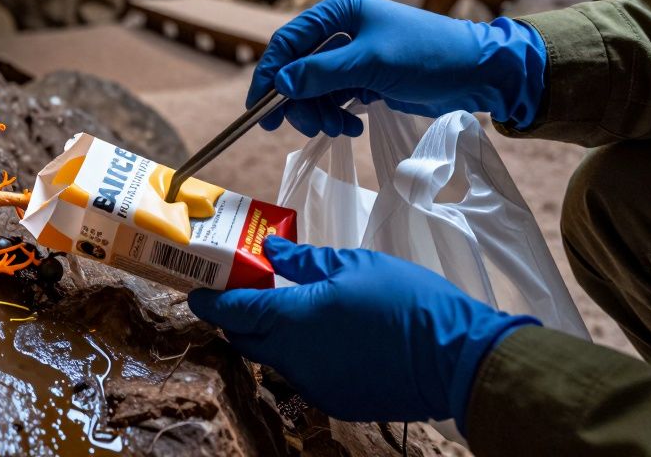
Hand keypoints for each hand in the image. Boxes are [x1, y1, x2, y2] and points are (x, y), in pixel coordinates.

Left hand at [189, 236, 536, 426]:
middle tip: (239, 293)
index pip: (232, 311)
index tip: (195, 291)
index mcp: (291, 319)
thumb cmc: (405, 302)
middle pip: (245, 338)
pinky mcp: (335, 400)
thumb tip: (270, 251)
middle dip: (234, 317)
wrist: (455, 359)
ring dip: (269, 336)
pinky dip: (299, 354)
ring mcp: (313, 384)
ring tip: (285, 309)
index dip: (209, 300)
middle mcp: (293, 357)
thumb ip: (304, 261)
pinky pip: (302, 374)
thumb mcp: (353, 265)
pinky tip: (322, 336)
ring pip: (273, 358)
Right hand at [250, 0, 546, 136]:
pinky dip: (336, 116)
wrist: (478, 73)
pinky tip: (352, 126)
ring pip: (313, 88)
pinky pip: (333, 98)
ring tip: (340, 129)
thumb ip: (322, 73)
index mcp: (339, 12)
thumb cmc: (427, 56)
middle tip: (311, 127)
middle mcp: (340, 30)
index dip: (270, 74)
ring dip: (320, 113)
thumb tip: (280, 84)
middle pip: (297, 69)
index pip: (288, 41)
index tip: (259, 108)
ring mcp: (352, 56)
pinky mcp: (364, 78)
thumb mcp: (371, 63)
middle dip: (300, 101)